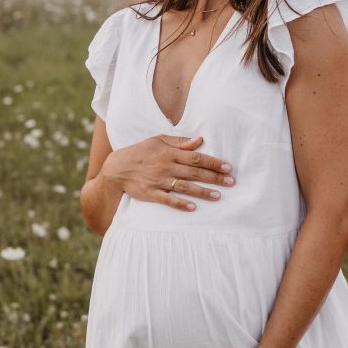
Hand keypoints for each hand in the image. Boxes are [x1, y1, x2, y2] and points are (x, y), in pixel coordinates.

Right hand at [102, 134, 235, 211]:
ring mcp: (158, 181)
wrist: (116, 168)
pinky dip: (180, 204)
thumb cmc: (140, 152)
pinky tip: (193, 207)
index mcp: (168, 153)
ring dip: (202, 192)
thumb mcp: (158, 140)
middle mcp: (165, 167)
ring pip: (184, 187)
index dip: (213, 162)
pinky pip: (168, 200)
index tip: (227, 167)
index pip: (195, 157)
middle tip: (231, 182)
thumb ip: (179, 142)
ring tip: (218, 196)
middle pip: (194, 172)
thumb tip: (200, 140)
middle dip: (214, 177)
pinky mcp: (151, 194)